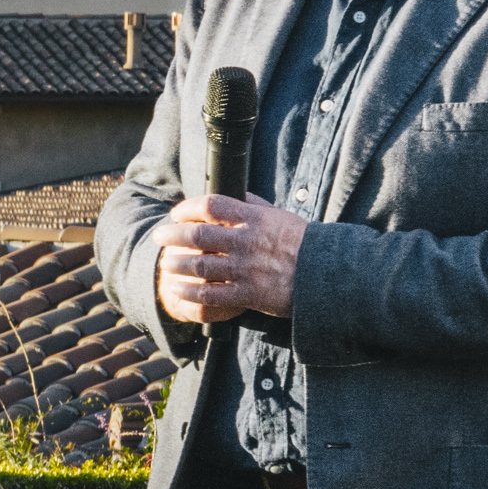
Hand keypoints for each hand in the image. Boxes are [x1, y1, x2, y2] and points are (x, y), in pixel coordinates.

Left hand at [154, 194, 307, 324]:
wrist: (328, 275)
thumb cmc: (304, 243)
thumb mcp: (280, 216)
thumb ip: (254, 206)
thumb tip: (234, 194)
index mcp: (254, 219)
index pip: (212, 206)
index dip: (187, 208)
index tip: (176, 213)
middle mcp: (247, 242)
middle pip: (197, 235)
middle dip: (172, 235)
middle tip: (159, 236)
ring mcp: (246, 269)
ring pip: (199, 265)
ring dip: (176, 263)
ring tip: (165, 263)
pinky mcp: (248, 294)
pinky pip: (210, 294)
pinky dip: (189, 291)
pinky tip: (177, 289)